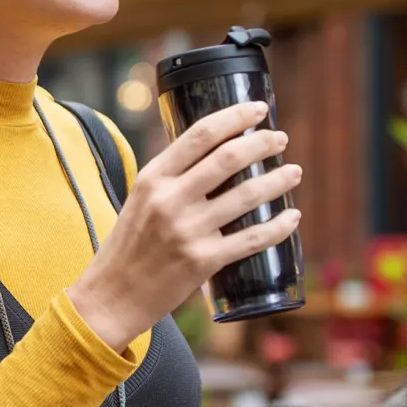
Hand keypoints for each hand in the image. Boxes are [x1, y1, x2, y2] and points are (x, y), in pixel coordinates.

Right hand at [67, 102, 303, 350]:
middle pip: (228, 158)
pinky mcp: (203, 261)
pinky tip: (292, 217)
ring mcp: (187, 231)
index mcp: (152, 179)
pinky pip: (253, 238)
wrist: (112, 297)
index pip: (199, 135)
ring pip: (247, 195)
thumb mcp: (140, 201)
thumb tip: (214, 156)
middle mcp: (169, 200)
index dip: (235, 117)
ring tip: (293, 172)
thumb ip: (171, 180)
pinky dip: (279, 226)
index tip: (258, 109)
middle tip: (280, 139)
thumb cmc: (129, 247)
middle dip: (262, 143)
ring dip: (278, 179)